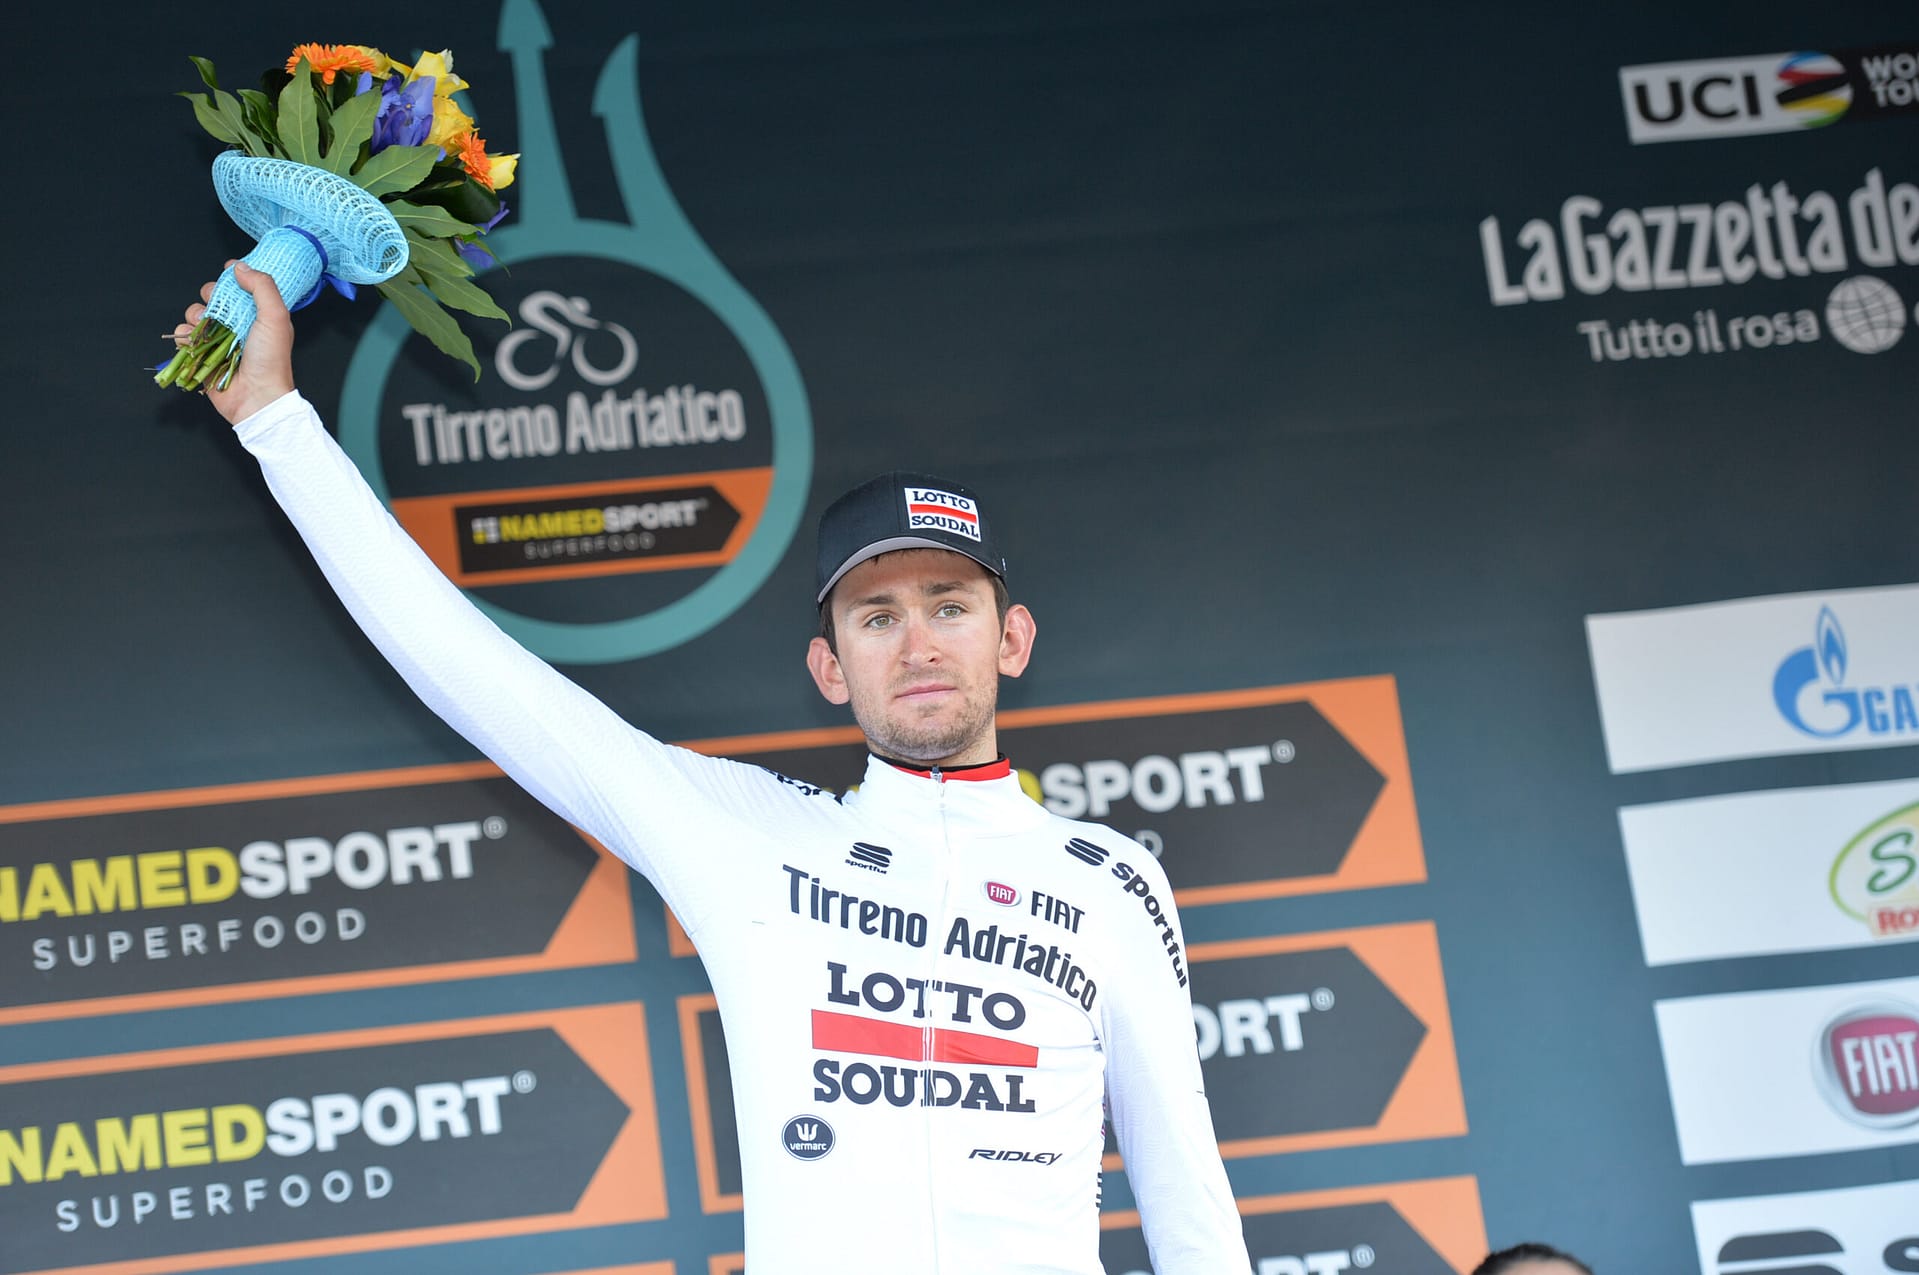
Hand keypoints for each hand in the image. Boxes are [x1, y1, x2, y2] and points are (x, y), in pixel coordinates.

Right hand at [173, 262, 296, 423]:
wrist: (257, 397)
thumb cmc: (271, 360)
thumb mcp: (276, 317)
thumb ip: (262, 287)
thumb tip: (241, 267)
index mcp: (258, 314)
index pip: (240, 286)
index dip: (231, 277)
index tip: (228, 272)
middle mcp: (237, 324)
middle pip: (213, 296)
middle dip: (210, 295)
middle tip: (218, 307)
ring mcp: (218, 339)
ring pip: (195, 313)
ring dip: (195, 315)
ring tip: (206, 328)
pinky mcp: (201, 354)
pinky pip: (183, 334)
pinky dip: (184, 335)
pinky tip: (194, 342)